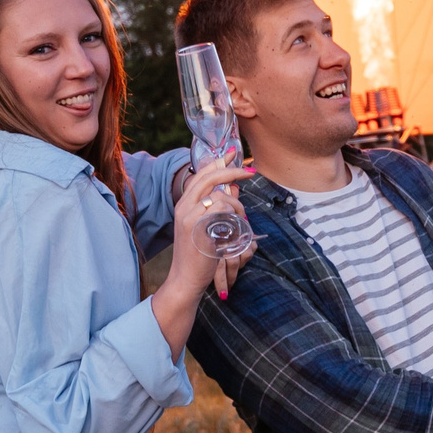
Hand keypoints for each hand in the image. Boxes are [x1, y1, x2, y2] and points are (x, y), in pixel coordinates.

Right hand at [165, 158, 255, 302]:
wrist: (185, 279)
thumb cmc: (198, 255)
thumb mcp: (205, 227)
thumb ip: (216, 208)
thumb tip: (233, 189)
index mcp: (183, 204)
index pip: (200, 175)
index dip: (218, 162)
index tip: (233, 153)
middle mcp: (183, 206)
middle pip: (209, 178)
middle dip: (232, 171)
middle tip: (250, 172)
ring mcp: (189, 217)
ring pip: (220, 196)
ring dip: (237, 205)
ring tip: (241, 219)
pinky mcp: (198, 228)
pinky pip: (221, 211)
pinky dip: (233, 216)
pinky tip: (236, 227)